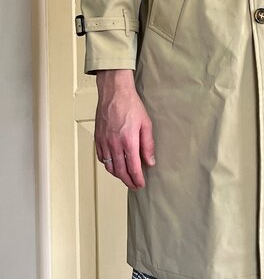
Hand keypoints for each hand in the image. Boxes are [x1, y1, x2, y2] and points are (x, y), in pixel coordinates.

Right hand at [94, 69, 154, 188]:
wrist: (114, 92)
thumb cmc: (130, 105)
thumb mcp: (146, 124)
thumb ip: (148, 145)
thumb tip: (150, 161)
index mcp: (128, 140)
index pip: (133, 167)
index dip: (137, 179)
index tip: (141, 184)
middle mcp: (114, 144)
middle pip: (120, 171)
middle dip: (128, 181)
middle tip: (134, 185)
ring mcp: (104, 142)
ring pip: (109, 166)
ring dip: (118, 175)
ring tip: (126, 177)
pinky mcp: (98, 138)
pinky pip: (102, 158)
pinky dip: (108, 165)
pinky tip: (114, 164)